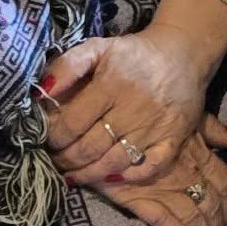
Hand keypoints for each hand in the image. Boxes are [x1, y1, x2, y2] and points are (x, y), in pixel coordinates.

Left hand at [41, 22, 226, 187]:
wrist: (184, 52)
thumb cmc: (134, 54)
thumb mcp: (99, 48)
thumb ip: (67, 66)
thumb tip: (42, 92)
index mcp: (112, 83)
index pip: (72, 124)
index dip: (54, 137)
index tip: (48, 140)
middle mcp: (133, 107)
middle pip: (89, 148)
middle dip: (66, 160)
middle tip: (58, 160)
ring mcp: (155, 126)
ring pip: (113, 163)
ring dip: (88, 174)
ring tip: (75, 174)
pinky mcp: (174, 138)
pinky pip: (149, 168)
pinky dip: (128, 177)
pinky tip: (112, 176)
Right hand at [93, 124, 226, 225]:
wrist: (108, 129)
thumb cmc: (151, 119)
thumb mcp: (187, 117)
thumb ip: (213, 130)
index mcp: (199, 153)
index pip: (224, 183)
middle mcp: (186, 174)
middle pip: (211, 204)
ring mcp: (163, 188)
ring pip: (192, 216)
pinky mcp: (139, 199)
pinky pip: (164, 221)